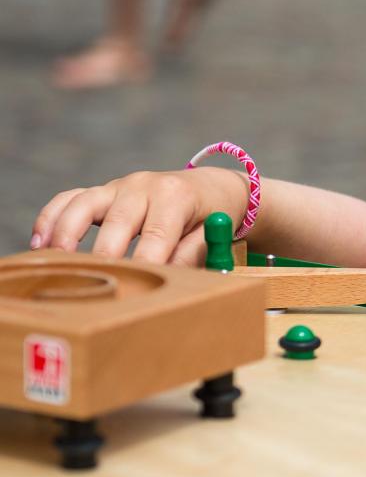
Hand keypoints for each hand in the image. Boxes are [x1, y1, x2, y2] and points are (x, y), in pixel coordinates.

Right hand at [31, 167, 249, 264]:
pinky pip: (70, 199)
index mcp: (176, 197)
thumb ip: (192, 255)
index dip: (144, 263)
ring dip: (67, 232)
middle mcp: (144, 187)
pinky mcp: (103, 192)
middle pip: (118, 221)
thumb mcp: (213, 235)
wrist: (212, 187)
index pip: (156, 235)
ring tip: (56, 261)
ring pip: (85, 204)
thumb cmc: (213, 215)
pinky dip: (52, 218)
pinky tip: (41, 244)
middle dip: (105, 254)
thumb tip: (170, 279)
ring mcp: (120, 187)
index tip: (134, 289)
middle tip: (96, 282)